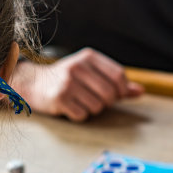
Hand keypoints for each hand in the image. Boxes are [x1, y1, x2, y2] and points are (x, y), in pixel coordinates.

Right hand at [11, 48, 143, 121]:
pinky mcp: (59, 98)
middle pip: (110, 93)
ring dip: (92, 110)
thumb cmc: (65, 79)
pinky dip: (79, 115)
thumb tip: (140, 91)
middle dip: (106, 102)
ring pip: (98, 106)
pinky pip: (83, 115)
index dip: (121, 89)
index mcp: (88, 57)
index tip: (115, 95)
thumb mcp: (90, 73)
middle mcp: (78, 67)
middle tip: (94, 100)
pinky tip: (70, 107)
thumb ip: (115, 82)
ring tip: (80, 102)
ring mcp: (68, 83)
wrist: (32, 83)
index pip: (118, 75)